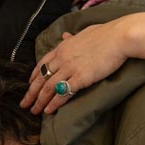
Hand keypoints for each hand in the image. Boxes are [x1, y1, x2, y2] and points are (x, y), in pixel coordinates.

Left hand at [22, 13, 144, 114]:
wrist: (119, 37)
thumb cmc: (106, 34)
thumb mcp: (84, 33)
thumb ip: (72, 37)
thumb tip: (65, 35)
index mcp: (63, 47)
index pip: (42, 63)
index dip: (34, 76)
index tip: (29, 85)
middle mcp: (62, 58)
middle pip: (41, 78)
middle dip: (31, 93)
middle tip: (24, 104)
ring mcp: (70, 68)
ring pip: (48, 87)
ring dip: (39, 101)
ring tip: (34, 111)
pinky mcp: (81, 78)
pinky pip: (63, 93)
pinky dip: (54, 103)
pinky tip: (49, 110)